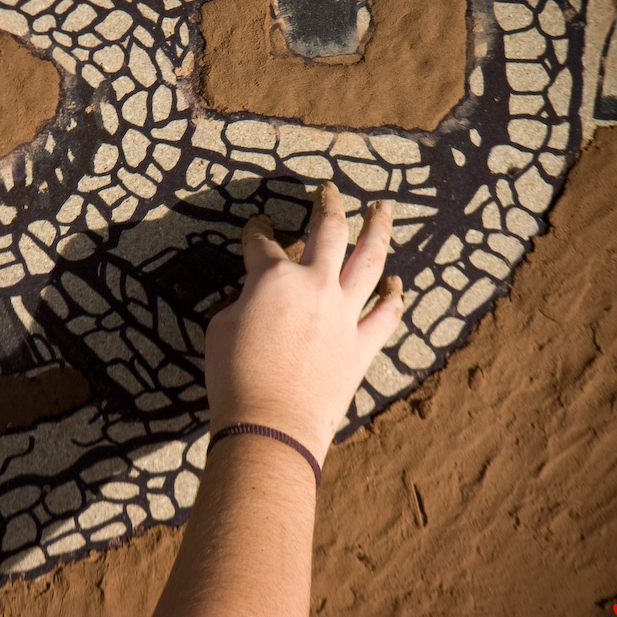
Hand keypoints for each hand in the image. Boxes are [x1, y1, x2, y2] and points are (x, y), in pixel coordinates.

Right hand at [204, 181, 403, 463]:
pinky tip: (395, 281)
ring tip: (382, 210)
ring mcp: (344, 313)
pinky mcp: (362, 344)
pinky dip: (393, 294)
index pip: (263, 243)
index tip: (258, 226)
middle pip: (328, 231)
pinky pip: (386, 312)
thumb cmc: (234, 377)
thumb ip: (243, 302)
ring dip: (377, 229)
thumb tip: (256, 299)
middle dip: (328, 205)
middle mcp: (315, 286)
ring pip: (370, 259)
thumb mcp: (221, 328)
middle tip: (329, 191)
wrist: (270, 424)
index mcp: (274, 278)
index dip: (257, 231)